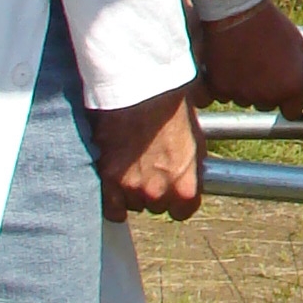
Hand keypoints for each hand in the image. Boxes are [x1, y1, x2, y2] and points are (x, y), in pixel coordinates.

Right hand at [93, 89, 203, 219]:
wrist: (141, 91)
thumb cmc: (170, 109)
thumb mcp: (194, 142)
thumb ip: (190, 169)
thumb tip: (189, 178)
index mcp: (185, 186)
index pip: (182, 211)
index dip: (178, 200)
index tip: (173, 191)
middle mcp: (159, 192)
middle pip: (156, 207)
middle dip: (155, 192)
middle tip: (151, 170)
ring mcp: (131, 188)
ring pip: (133, 205)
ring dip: (133, 192)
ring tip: (132, 168)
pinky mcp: (108, 179)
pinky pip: (111, 208)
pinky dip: (113, 200)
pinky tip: (116, 186)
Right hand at [198, 0, 302, 111]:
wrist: (236, 11)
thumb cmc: (269, 23)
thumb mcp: (296, 44)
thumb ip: (295, 68)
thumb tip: (294, 78)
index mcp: (290, 87)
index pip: (292, 112)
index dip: (288, 102)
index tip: (283, 92)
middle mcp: (266, 96)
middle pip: (265, 104)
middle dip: (263, 91)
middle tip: (258, 67)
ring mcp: (241, 94)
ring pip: (242, 100)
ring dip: (241, 87)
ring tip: (239, 60)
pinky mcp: (218, 88)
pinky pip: (219, 97)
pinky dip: (219, 86)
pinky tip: (221, 71)